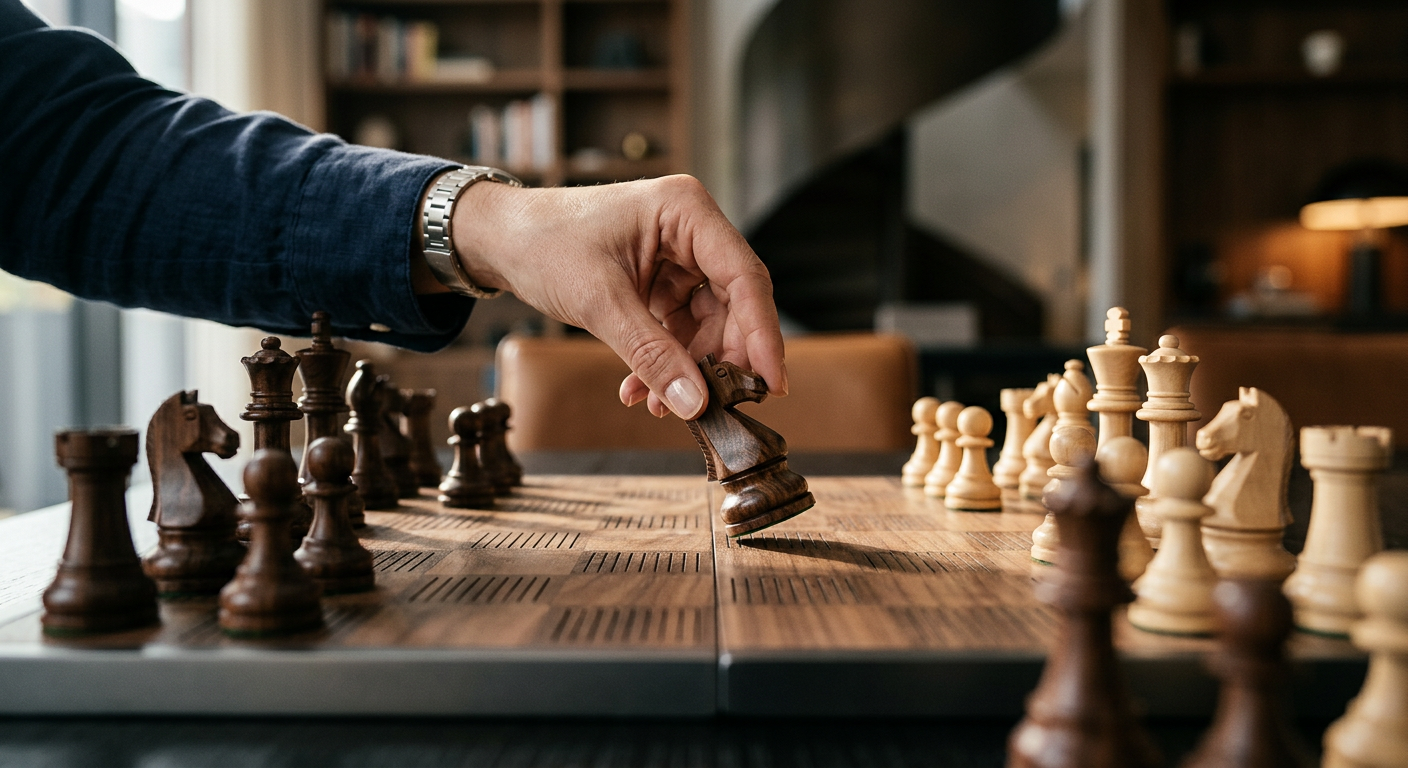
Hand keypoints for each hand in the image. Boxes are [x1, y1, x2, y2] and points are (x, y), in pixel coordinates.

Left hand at [441, 175, 786, 419]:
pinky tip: (642, 391)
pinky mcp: (661, 280)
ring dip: (687, 368)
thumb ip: (651, 354)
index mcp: (686, 210)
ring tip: (660, 405)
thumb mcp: (600, 302)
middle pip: (733, 303)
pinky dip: (664, 361)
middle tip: (712, 405)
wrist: (499, 240)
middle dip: (719, 360)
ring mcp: (678, 255)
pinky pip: (679, 328)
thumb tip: (695, 403)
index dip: (762, 334)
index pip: (744, 277)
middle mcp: (691, 228)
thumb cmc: (544, 245)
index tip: (771, 384)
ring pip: (708, 322)